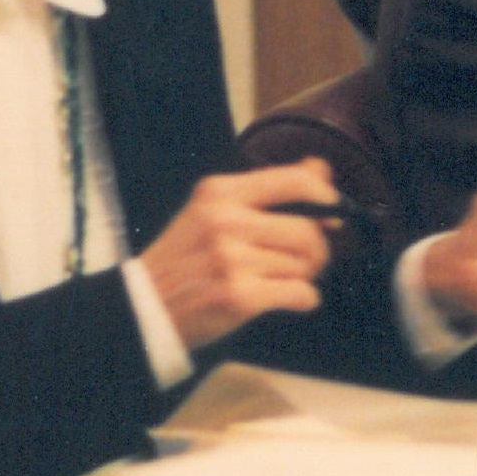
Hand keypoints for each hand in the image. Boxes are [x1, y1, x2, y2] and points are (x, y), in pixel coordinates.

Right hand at [140, 158, 336, 350]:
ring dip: (303, 277)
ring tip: (279, 280)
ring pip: (304, 265)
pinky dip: (303, 299)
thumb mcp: (215, 211)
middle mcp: (225, 221)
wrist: (144, 308)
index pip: (295, 181)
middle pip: (308, 230)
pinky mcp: (238, 296)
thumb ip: (269, 189)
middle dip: (317, 251)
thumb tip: (320, 167)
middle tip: (304, 262)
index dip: (325, 198)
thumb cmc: (186, 260)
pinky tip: (287, 299)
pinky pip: (300, 293)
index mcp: (220, 192)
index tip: (332, 214)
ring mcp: (230, 259)